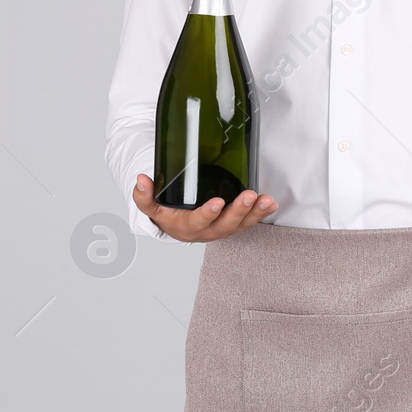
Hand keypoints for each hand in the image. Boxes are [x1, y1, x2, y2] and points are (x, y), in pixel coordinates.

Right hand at [132, 174, 275, 241]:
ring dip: (255, 212)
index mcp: (188, 227)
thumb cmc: (169, 215)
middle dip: (239, 210)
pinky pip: (250, 221)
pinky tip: (270, 203)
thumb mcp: (152, 207)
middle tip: (248, 196)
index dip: (207, 213)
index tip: (217, 202)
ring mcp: (223, 229)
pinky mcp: (235, 224)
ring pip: (242, 224)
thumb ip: (144, 196)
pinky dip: (261, 213)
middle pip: (226, 224)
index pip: (198, 222)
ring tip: (266, 200)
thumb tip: (141, 180)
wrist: (179, 228)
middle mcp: (208, 231)